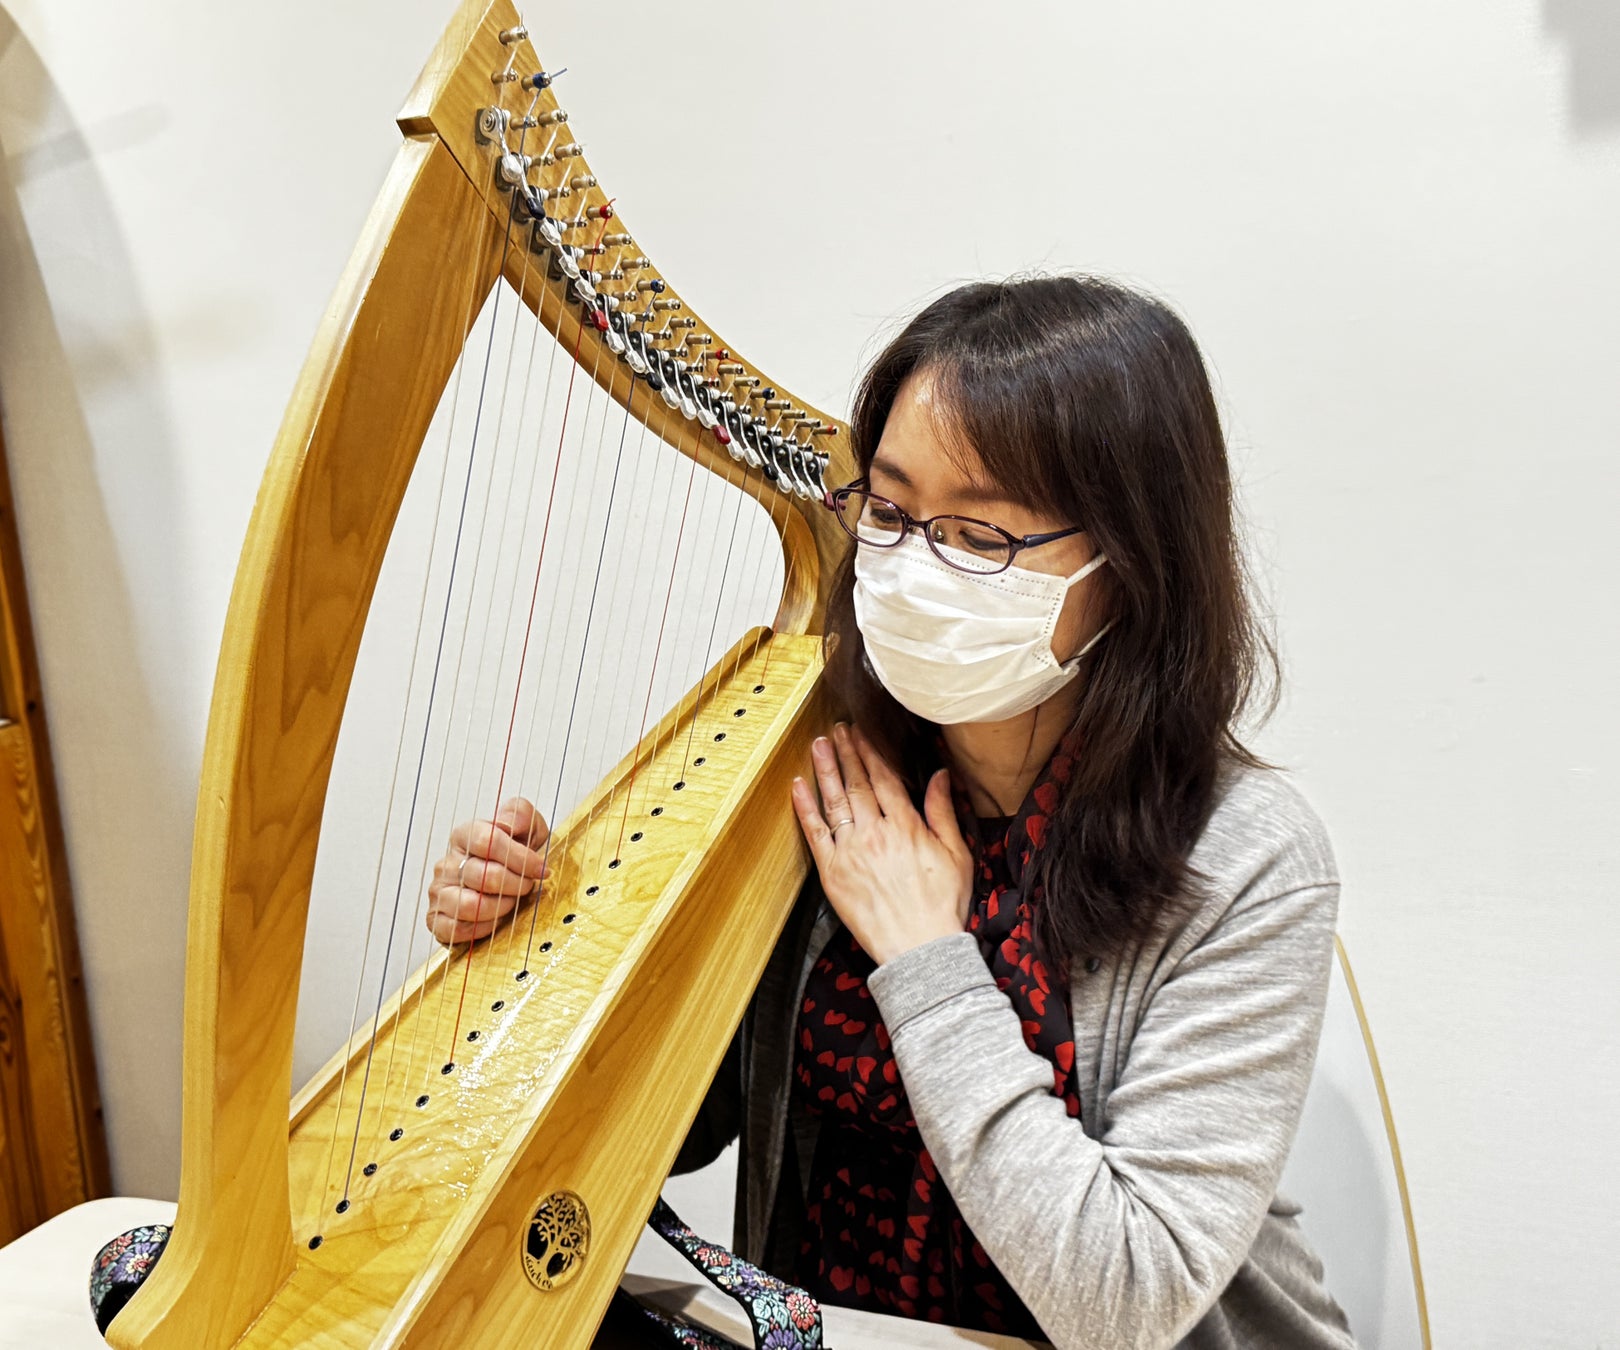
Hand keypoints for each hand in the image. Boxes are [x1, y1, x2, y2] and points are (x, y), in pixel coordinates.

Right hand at [425, 797, 550, 946]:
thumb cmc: (518, 857)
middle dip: (516, 885)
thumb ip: (520, 814)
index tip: (541, 868)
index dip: (520, 857)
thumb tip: (508, 824)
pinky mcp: (437, 919)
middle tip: (527, 886)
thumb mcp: (529, 828)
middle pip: (485, 875)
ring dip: (501, 907)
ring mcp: (440, 892)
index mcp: (465, 835)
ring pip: (470, 905)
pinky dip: (484, 927)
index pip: (488, 840)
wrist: (510, 886)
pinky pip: (458, 929)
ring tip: (512, 902)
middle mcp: (448, 863)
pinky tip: (496, 919)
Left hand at [790, 722, 972, 965]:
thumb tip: (940, 775)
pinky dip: (805, 808)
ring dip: (824, 770)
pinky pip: (815, 833)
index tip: (861, 732)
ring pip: (834, 801)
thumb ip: (943, 811)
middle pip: (857, 783)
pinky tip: (798, 786)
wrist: (920, 948)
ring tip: (818, 745)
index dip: (870, 751)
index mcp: (906, 826)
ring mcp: (851, 852)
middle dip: (846, 752)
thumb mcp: (956, 854)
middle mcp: (875, 833)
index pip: (884, 778)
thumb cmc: (943, 904)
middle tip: (837, 729)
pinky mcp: (832, 873)